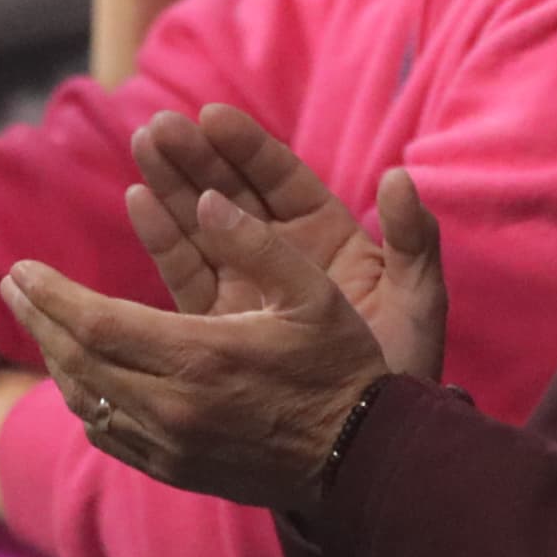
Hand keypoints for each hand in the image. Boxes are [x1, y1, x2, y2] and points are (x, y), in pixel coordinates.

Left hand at [2, 196, 392, 510]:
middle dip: (39, 318)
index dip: (52, 295)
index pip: (97, 324)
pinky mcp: (176, 468)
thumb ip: (257, 243)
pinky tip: (81, 373)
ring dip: (55, 357)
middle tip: (14, 283)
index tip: (20, 268)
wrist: (360, 461)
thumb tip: (205, 200)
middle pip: (78, 361)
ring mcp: (171, 445)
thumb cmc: (341, 368)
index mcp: (200, 358)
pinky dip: (84, 397)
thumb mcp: (313, 293)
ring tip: (40, 320)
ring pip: (87, 399)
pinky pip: (108, 432)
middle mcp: (173, 407)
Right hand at [126, 102, 445, 379]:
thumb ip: (414, 238)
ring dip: (172, 186)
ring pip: (204, 226)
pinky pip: (188, 273)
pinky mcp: (220, 323)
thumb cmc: (403, 365)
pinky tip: (138, 201)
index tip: (213, 116)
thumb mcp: (418, 299)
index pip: (283, 182)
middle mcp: (284, 257)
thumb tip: (401, 178)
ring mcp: (249, 288)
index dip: (248, 147)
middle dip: (197, 158)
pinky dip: (164, 238)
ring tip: (142, 145)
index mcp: (331, 238)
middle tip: (160, 126)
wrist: (368, 440)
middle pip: (234, 194)